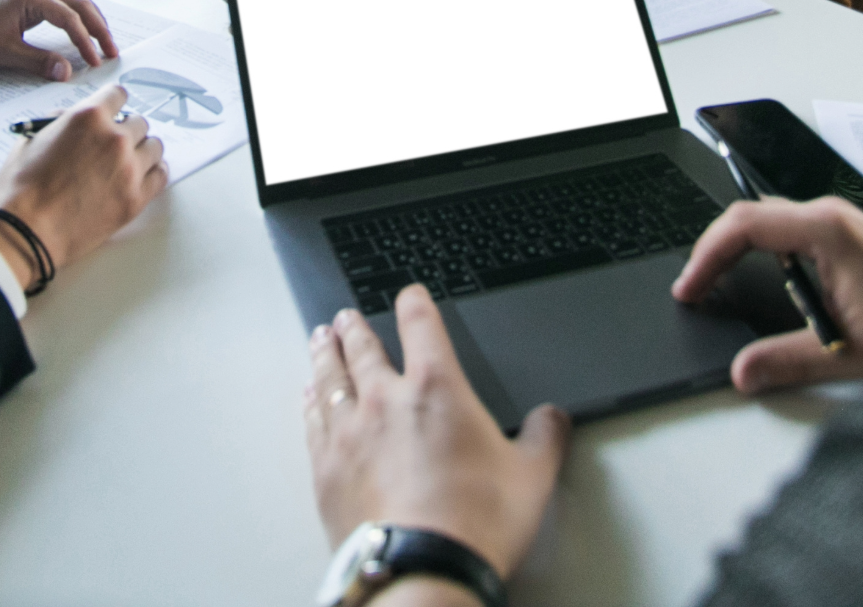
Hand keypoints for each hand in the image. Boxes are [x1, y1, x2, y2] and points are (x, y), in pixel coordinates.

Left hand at [0, 0, 118, 79]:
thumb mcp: (6, 54)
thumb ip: (39, 63)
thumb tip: (66, 73)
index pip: (69, 18)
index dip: (86, 41)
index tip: (95, 61)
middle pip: (80, 4)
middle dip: (98, 28)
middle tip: (111, 51)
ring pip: (75, 1)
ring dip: (92, 20)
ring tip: (104, 43)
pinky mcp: (31, 2)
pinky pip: (64, 5)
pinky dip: (79, 18)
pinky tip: (84, 33)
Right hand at [0, 84, 166, 288]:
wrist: (24, 231)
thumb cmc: (21, 188)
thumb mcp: (32, 139)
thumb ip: (59, 122)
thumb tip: (69, 118)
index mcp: (88, 117)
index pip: (118, 95)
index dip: (113, 103)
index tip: (114, 112)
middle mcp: (114, 138)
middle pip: (139, 122)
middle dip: (127, 130)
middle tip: (114, 143)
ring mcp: (129, 169)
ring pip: (154, 147)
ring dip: (142, 151)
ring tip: (128, 161)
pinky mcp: (135, 199)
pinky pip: (160, 176)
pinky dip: (151, 174)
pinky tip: (139, 177)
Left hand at [305, 287, 569, 581]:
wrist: (422, 568)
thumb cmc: (476, 521)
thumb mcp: (531, 476)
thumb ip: (545, 438)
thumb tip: (555, 418)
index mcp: (437, 388)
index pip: (421, 325)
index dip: (414, 303)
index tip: (409, 295)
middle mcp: (386, 400)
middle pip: (363, 348)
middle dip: (355, 327)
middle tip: (346, 316)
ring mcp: (350, 433)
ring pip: (330, 379)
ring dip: (325, 355)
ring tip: (319, 339)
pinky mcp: (326, 469)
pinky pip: (313, 423)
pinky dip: (310, 404)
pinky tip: (308, 398)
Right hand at [673, 197, 862, 391]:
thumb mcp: (854, 354)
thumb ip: (790, 361)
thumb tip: (742, 372)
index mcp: (827, 230)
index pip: (744, 224)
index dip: (706, 255)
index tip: (689, 288)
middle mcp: (832, 218)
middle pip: (750, 217)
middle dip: (715, 251)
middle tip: (694, 289)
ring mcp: (842, 226)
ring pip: (770, 223)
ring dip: (740, 251)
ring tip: (717, 286)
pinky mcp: (850, 240)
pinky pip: (791, 235)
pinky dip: (765, 255)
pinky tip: (764, 287)